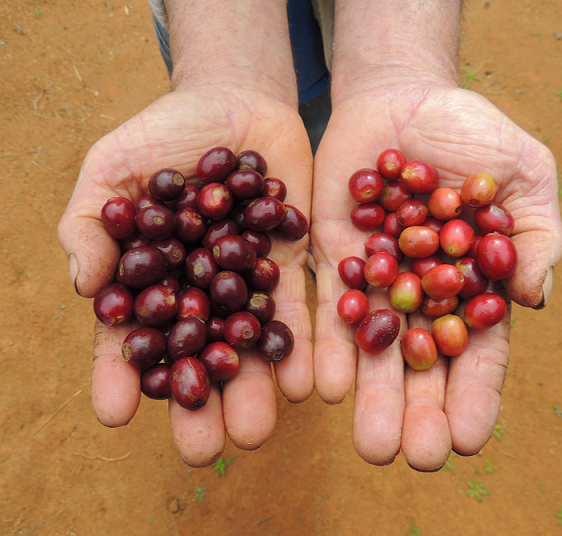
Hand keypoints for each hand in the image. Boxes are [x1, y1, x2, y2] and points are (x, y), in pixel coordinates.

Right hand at [57, 86, 313, 466]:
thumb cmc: (164, 133)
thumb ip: (92, 220)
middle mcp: (199, 289)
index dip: (120, 373)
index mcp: (151, 276)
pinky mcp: (289, 265)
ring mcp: (246, 281)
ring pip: (246, 343)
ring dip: (250, 387)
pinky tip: (303, 382)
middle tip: (200, 448)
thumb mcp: (114, 165)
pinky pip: (295, 308)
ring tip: (254, 430)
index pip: (130, 333)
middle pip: (194, 353)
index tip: (115, 413)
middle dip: (196, 400)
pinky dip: (298, 344)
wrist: (236, 102)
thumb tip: (86, 283)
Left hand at [311, 82, 561, 468]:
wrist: (402, 100)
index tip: (469, 440)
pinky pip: (328, 308)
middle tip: (415, 458)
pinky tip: (327, 385)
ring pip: (371, 348)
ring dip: (370, 395)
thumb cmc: (470, 134)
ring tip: (371, 443)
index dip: (474, 394)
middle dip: (417, 410)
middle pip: (418, 363)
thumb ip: (535, 232)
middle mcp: (416, 293)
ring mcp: (372, 280)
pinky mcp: (330, 259)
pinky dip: (328, 345)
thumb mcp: (522, 172)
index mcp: (468, 284)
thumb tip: (533, 297)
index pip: (476, 351)